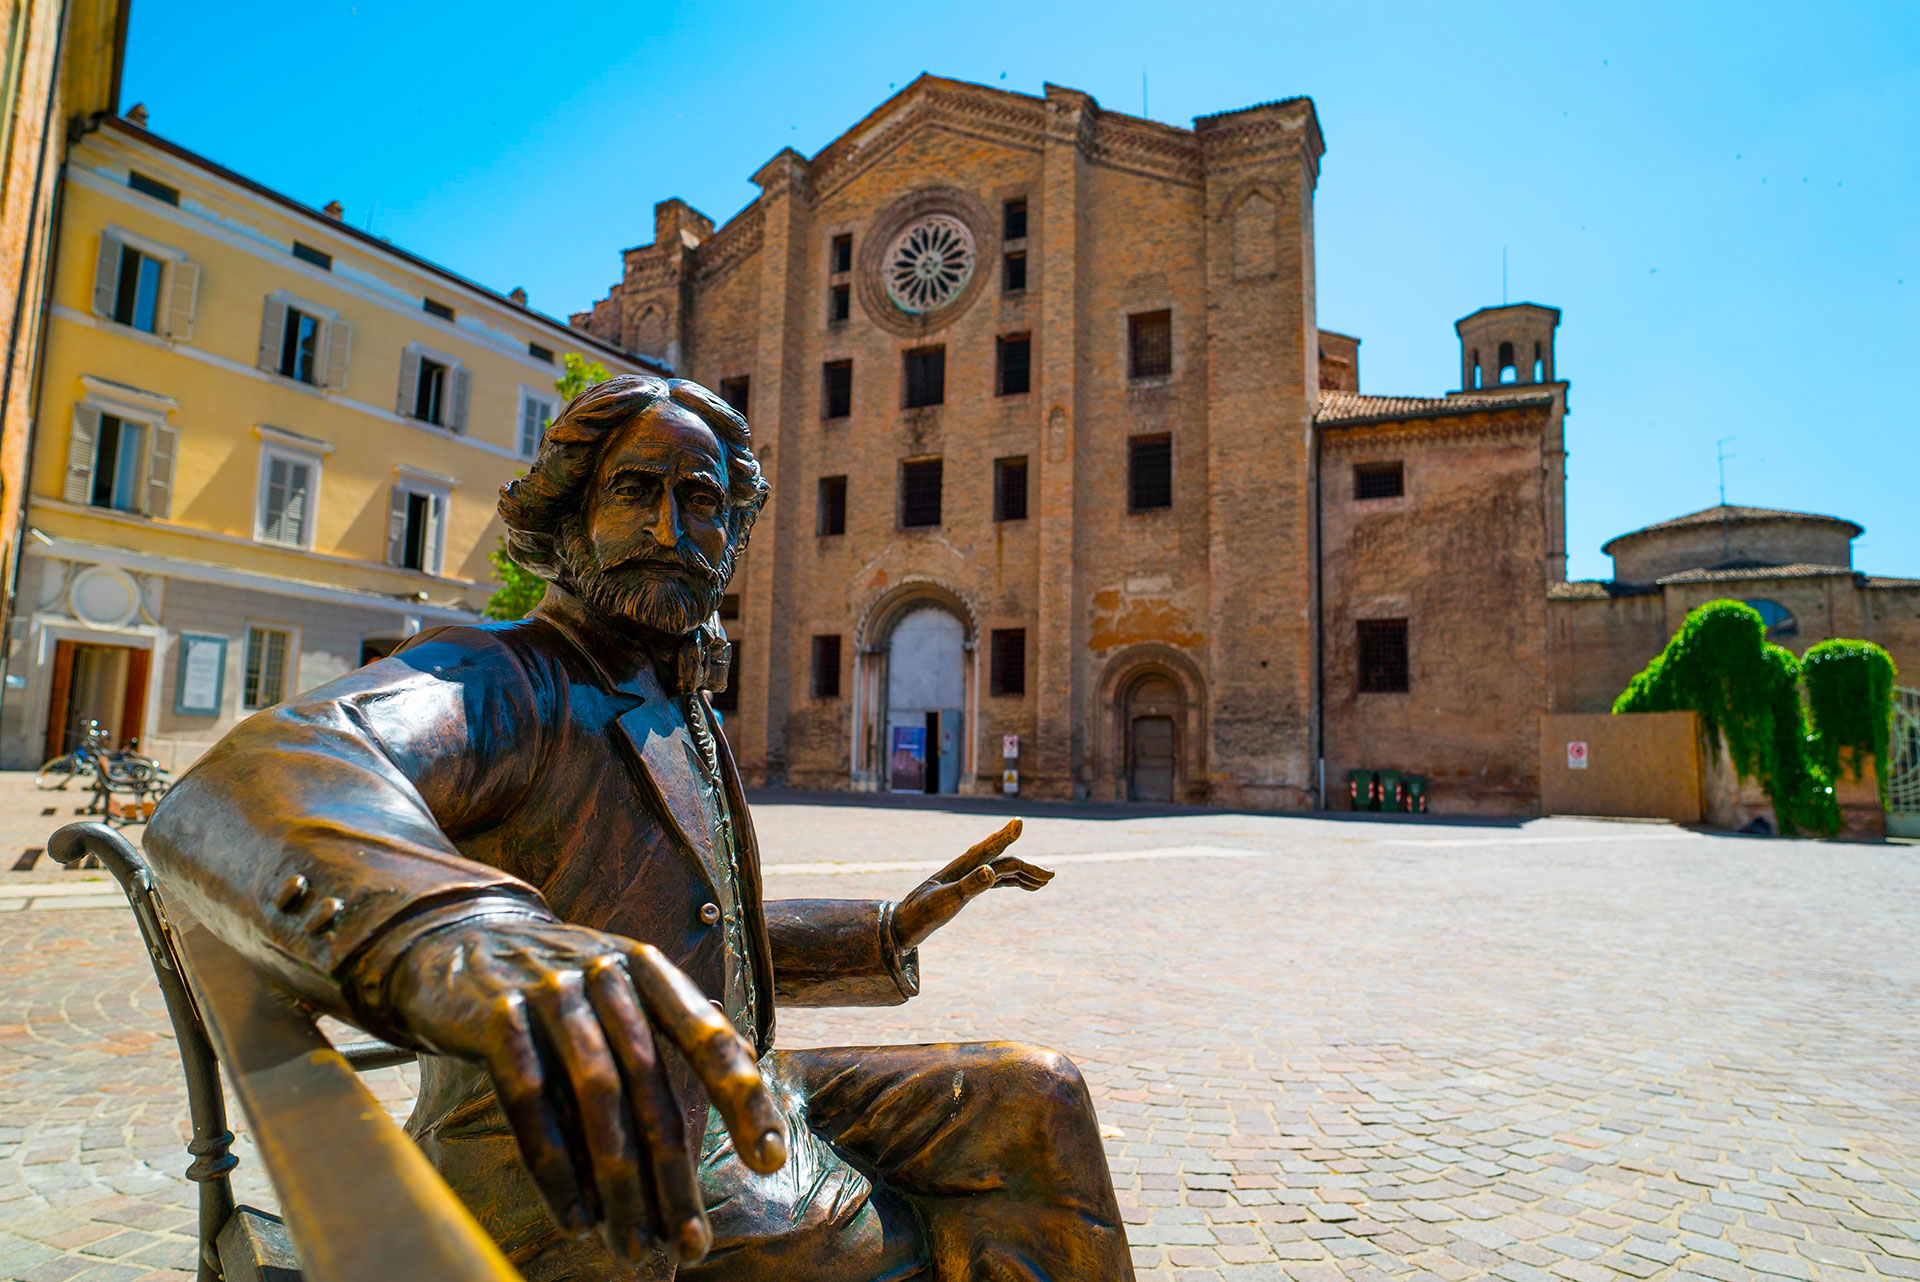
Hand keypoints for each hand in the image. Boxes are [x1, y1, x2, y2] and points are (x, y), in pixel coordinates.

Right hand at [369, 915, 786, 1263]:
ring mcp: (550, 993)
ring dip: (619, 1181)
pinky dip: (554, 1165)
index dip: (745, 1099)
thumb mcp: (620, 990)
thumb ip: (670, 1036)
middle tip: (691, 1243)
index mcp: (650, 970)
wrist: (454, 939)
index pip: (710, 1036)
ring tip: (633, 1246)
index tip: (770, 1160)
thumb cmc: (557, 986)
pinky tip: (576, 1217)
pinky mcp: (496, 1016)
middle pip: (651, 1085)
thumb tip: (732, 1102)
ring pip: (596, 1098)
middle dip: (674, 1173)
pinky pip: (530, 1101)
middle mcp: (607, 974)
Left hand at [892, 818, 1052, 947]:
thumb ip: (969, 886)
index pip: (990, 849)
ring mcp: (969, 877)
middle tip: (1051, 876)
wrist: (903, 926)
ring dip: (1024, 873)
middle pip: (1004, 862)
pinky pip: (997, 880)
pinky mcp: (968, 888)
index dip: (1006, 836)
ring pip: (1003, 870)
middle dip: (1028, 866)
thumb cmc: (921, 914)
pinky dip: (1013, 881)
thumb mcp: (946, 901)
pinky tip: (1024, 886)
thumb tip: (991, 872)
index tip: (1020, 823)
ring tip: (1045, 881)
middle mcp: (968, 868)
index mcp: (962, 867)